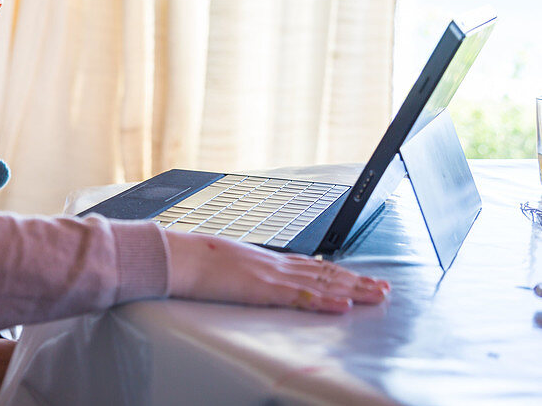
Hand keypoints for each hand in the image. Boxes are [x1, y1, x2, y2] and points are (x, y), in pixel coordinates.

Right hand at [164, 232, 389, 312]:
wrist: (179, 256)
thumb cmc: (195, 260)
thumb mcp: (227, 264)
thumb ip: (246, 270)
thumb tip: (251, 276)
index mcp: (267, 259)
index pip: (313, 265)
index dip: (340, 271)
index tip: (359, 275)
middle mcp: (275, 264)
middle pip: (326, 272)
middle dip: (357, 280)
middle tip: (383, 287)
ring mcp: (272, 276)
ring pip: (322, 283)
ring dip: (353, 290)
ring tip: (377, 295)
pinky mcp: (264, 290)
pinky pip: (301, 297)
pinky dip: (325, 302)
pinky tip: (343, 306)